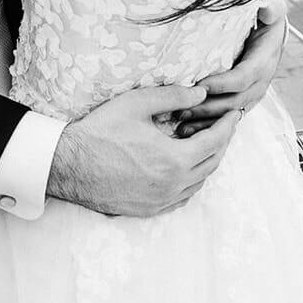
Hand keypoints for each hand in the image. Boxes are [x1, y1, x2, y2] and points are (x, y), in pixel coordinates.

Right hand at [47, 84, 241, 216]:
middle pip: (212, 163)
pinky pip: (182, 197)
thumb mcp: (137, 103)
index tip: (235, 113)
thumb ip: (174, 96)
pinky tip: (187, 167)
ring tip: (205, 142)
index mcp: (174, 160)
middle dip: (222, 142)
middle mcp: (172, 186)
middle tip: (223, 125)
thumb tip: (202, 92)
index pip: (215, 142)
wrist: (67, 165)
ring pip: (199, 183)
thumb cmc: (100, 131)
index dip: (228, 125)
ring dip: (208, 162)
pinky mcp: (148, 209)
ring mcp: (160, 201)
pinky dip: (192, 181)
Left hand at [175, 0, 288, 137]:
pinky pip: (226, 118)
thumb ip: (271, 8)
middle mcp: (260, 82)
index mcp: (264, 61)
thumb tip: (266, 9)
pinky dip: (208, 126)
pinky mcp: (242, 101)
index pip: (244, 77)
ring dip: (206, 121)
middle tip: (182, 108)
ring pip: (230, 114)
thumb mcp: (272, 9)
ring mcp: (252, 94)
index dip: (223, 84)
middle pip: (235, 101)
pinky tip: (188, 130)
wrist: (273, 34)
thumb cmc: (267, 19)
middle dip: (208, 107)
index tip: (199, 85)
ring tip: (181, 123)